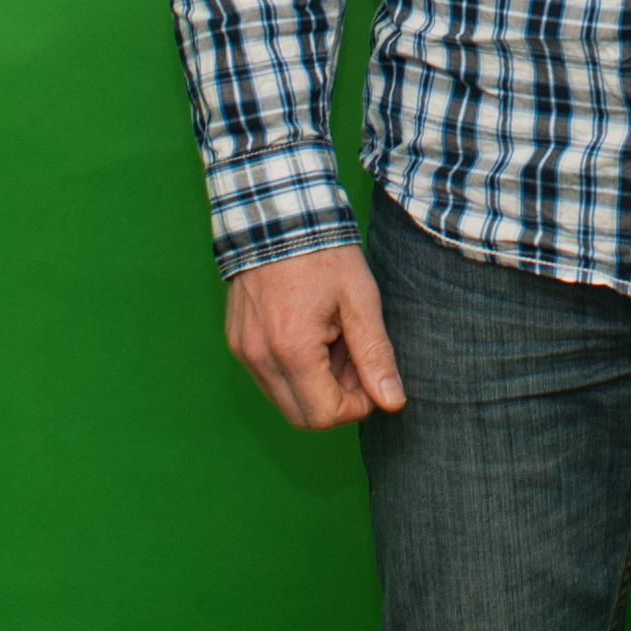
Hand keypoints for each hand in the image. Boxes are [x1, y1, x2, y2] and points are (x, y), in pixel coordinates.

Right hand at [225, 244, 405, 427]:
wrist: (278, 213)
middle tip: (353, 355)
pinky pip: (269, 376)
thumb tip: (393, 402)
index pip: (325, 415)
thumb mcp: (360, 300)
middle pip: (302, 416)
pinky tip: (311, 331)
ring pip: (285, 398)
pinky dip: (294, 368)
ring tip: (332, 337)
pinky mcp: (238, 341)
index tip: (370, 374)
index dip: (356, 405)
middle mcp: (259, 358)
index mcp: (291, 349)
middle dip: (336, 397)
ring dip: (315, 383)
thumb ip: (375, 355)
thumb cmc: (323, 253)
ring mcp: (244, 350)